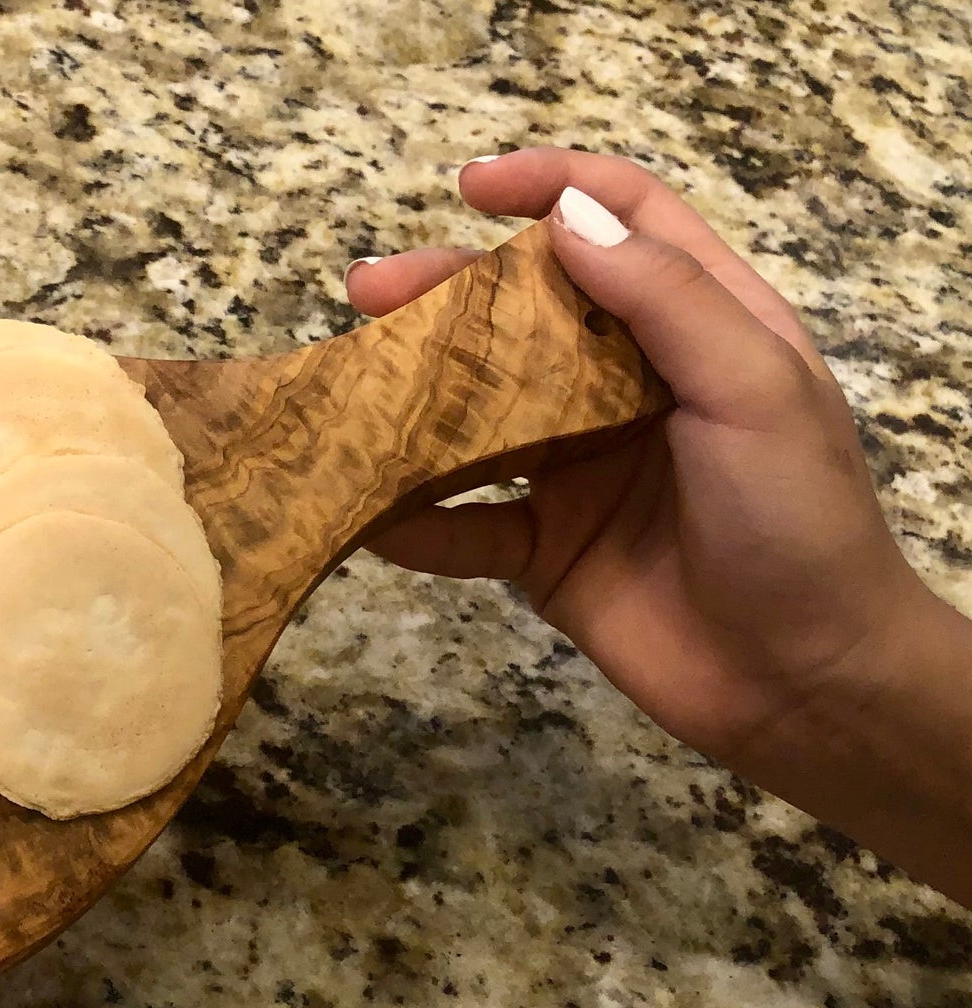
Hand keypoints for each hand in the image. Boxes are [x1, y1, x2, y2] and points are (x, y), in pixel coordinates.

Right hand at [351, 147, 939, 766]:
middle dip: (442, 292)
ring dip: (409, 399)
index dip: (550, 188)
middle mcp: (626, 387)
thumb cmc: (799, 520)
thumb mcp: (753, 388)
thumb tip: (566, 219)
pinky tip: (364, 513)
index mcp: (696, 326)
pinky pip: (462, 528)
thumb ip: (664, 299)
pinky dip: (413, 523)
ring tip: (344, 386)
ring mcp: (577, 470)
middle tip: (366, 291)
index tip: (470, 187)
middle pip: (522, 313)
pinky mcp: (543, 551)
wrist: (802, 681)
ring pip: (475, 415)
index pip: (621, 221)